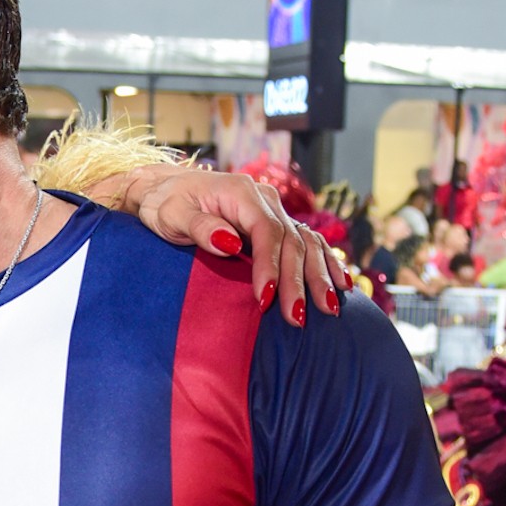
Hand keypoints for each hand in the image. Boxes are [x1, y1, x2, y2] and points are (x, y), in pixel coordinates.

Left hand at [122, 165, 350, 322]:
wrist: (166, 188)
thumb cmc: (165, 204)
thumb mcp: (173, 215)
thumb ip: (201, 228)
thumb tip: (232, 244)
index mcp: (242, 193)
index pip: (265, 231)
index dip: (269, 266)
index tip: (265, 299)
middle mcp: (266, 199)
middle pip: (290, 241)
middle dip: (297, 281)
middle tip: (298, 317)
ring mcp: (274, 210)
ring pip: (306, 243)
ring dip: (319, 276)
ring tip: (331, 308)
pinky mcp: (275, 223)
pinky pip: (307, 242)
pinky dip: (325, 262)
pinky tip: (340, 284)